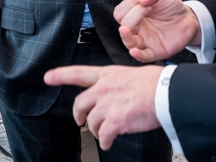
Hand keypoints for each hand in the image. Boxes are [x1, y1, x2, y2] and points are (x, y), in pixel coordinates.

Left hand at [44, 65, 162, 149]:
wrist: (166, 93)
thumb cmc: (156, 84)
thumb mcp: (131, 75)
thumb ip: (117, 84)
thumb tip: (117, 95)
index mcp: (107, 75)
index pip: (78, 73)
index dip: (60, 75)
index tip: (48, 77)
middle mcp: (103, 89)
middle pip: (79, 104)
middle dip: (78, 115)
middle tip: (81, 120)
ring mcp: (107, 105)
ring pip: (91, 123)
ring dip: (97, 130)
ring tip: (105, 133)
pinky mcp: (114, 121)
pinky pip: (102, 137)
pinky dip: (105, 142)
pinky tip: (109, 142)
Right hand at [114, 0, 200, 62]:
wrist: (188, 18)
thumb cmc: (171, 7)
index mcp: (134, 15)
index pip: (120, 13)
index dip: (129, 6)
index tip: (145, 1)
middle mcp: (137, 29)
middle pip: (123, 25)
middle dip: (134, 15)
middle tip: (149, 8)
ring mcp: (144, 41)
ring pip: (128, 42)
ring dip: (126, 36)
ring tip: (125, 29)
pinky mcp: (154, 52)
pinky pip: (143, 56)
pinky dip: (137, 55)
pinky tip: (134, 51)